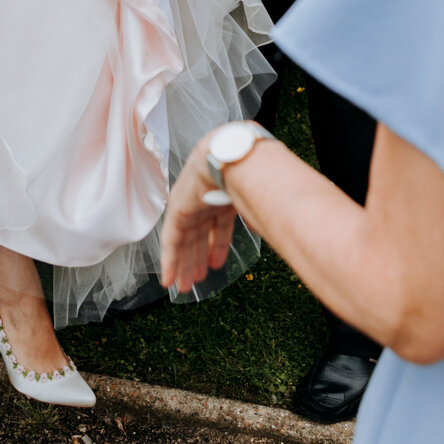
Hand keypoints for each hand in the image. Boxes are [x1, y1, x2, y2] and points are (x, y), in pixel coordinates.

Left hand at [158, 129, 244, 293]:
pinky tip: (168, 279)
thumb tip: (275, 231)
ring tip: (184, 286)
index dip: (217, 247)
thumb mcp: (258, 202)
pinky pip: (171, 241)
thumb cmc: (251, 174)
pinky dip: (169, 261)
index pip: (217, 228)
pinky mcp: (176, 212)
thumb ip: (260, 219)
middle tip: (196, 280)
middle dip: (197, 259)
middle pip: (198, 237)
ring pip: (184, 242)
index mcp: (223, 198)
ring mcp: (189, 206)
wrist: (231, 157)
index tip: (215, 264)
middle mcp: (204, 203)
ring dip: (184, 265)